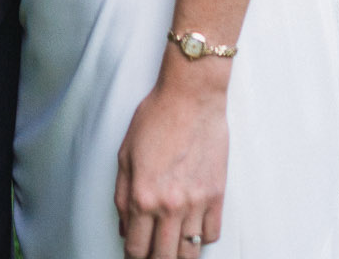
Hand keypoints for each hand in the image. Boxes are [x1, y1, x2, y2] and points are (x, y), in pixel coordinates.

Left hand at [115, 71, 227, 257]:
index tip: (135, 254)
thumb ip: (122, 196)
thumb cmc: (157, 118)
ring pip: (189, 253)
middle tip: (154, 254)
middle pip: (164, 257)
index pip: (137, 248)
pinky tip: (193, 229)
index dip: (134, 256)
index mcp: (142, 196)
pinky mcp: (217, 196)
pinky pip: (211, 235)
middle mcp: (169, 206)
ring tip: (173, 248)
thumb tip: (125, 228)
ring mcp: (196, 203)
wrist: (191, 97)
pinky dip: (201, 238)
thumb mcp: (125, 154)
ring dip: (179, 255)